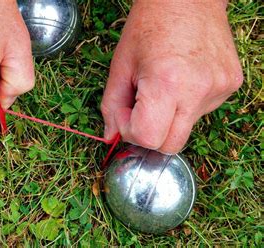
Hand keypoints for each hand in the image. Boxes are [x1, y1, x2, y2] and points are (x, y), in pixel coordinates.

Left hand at [101, 0, 242, 153]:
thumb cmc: (149, 26)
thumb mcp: (120, 65)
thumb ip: (111, 105)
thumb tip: (111, 136)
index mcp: (167, 83)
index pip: (148, 138)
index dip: (130, 130)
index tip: (125, 111)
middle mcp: (198, 90)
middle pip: (170, 145)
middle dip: (149, 134)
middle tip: (140, 107)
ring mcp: (219, 89)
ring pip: (186, 128)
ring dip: (168, 118)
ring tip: (163, 84)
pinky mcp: (231, 84)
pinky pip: (202, 111)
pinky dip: (186, 104)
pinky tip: (182, 79)